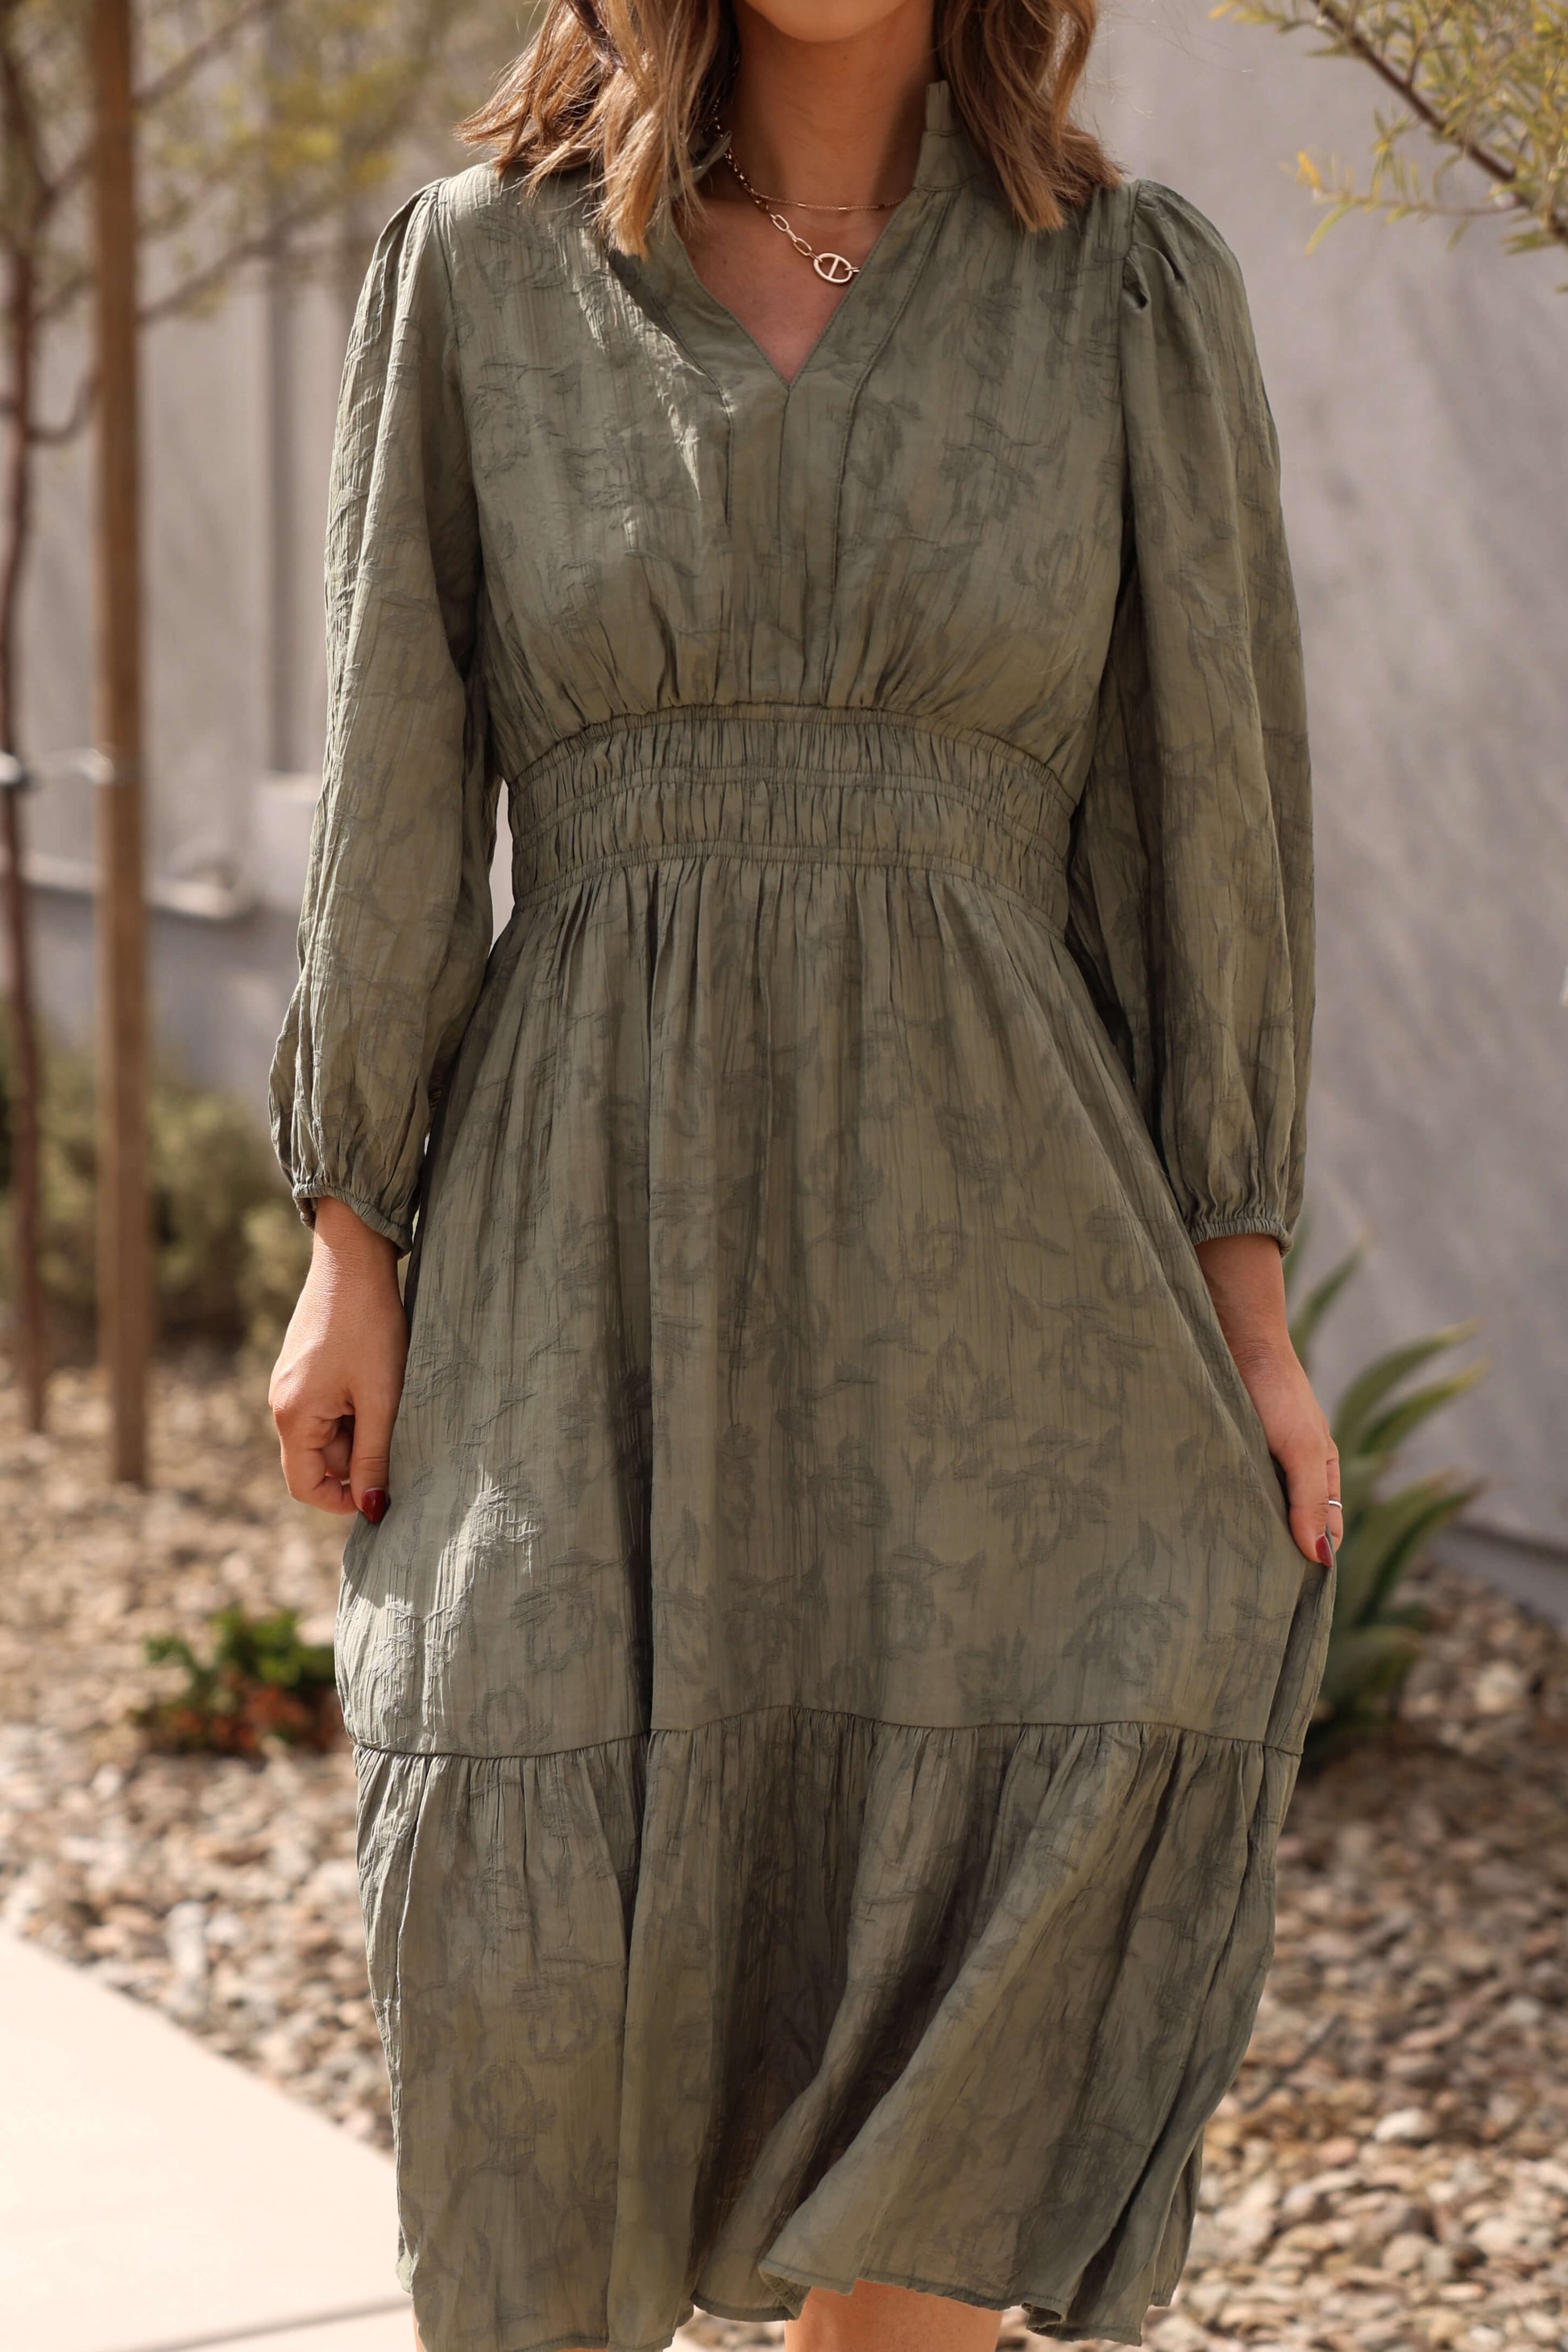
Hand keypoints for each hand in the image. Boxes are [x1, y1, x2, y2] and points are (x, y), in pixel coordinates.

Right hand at [269, 1197, 407, 1518]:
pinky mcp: (303, 1366)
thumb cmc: (369, 1327)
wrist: (352, 1259)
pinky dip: (354, 1406)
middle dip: (358, 1457)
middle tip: (398, 1428)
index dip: (343, 1500)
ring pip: (327, 1431)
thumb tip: (373, 1509)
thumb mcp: (380, 1397)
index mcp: (292, 1416)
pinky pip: (327, 1406)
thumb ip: (375, 1456)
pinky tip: (379, 1380)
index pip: (305, 1486)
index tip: (382, 1489)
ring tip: (389, 1396)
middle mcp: (281, 1403)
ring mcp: (290, 1383)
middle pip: (318, 1459)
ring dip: (360, 1429)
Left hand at [1195, 1232, 1338, 1568]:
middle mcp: (1289, 1471)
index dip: (1312, 1563)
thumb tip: (1322, 1561)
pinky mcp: (1222, 1452)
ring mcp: (1254, 1462)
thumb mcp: (1300, 1448)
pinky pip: (1223, 1491)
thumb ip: (1310, 1501)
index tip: (1290, 1602)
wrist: (1233, 1335)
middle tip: (1250, 1599)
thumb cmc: (1276, 1391)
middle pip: (1289, 1528)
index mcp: (1320, 1472)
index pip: (1324, 1533)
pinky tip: (1199, 1532)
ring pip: (1253, 1513)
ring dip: (1242, 1537)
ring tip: (1220, 1575)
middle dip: (1275, 1558)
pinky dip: (1218, 1511)